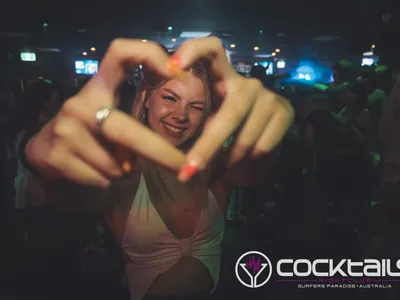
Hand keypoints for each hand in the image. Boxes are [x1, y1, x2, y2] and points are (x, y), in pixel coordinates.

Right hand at [26, 39, 185, 187]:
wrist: (44, 150)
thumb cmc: (89, 130)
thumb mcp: (108, 114)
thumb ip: (132, 120)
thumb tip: (163, 140)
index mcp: (98, 86)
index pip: (119, 53)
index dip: (148, 55)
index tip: (176, 73)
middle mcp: (80, 103)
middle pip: (128, 132)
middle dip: (160, 154)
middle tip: (183, 167)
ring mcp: (66, 129)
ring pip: (116, 165)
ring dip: (125, 172)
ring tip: (115, 164)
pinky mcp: (57, 156)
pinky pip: (101, 179)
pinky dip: (108, 181)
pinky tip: (96, 171)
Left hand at [173, 37, 293, 180]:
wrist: (260, 153)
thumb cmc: (226, 138)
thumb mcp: (208, 126)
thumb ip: (197, 125)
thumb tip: (172, 147)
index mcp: (222, 78)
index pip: (212, 49)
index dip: (194, 50)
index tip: (174, 68)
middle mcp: (247, 83)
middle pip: (229, 112)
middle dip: (208, 146)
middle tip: (190, 169)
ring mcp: (268, 97)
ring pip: (245, 135)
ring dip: (230, 159)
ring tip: (220, 169)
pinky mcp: (284, 112)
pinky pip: (261, 145)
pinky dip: (248, 160)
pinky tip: (242, 162)